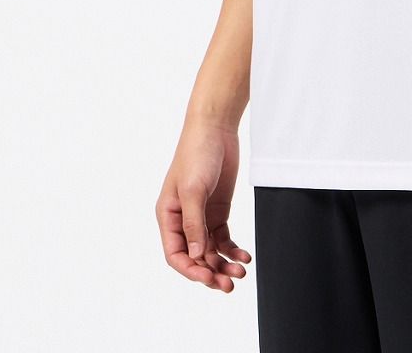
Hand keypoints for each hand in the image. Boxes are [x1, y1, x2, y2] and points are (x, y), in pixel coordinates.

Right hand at [156, 115, 251, 292]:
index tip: (209, 278)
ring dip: (224, 264)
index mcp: (168, 216)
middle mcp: (183, 220)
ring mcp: (201, 215)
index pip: (175, 254)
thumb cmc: (196, 153)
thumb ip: (194, 223)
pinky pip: (223, 238)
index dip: (191, 270)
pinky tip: (244, 256)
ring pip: (210, 251)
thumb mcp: (193, 189)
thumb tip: (197, 255)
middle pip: (195, 257)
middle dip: (211, 272)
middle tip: (229, 284)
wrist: (216, 128)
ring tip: (241, 272)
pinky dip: (232, 249)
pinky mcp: (218, 209)